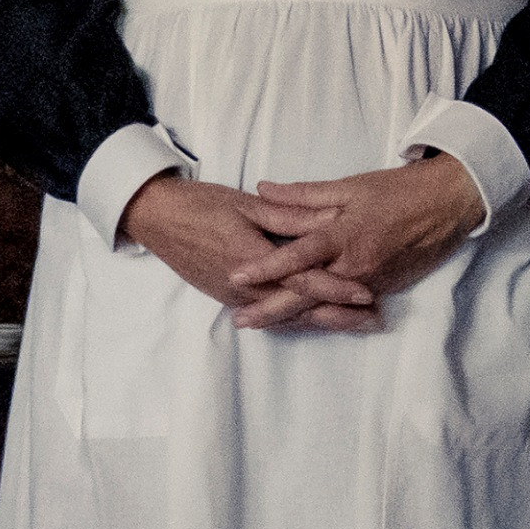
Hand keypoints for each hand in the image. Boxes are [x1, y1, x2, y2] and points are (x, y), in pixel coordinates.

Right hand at [119, 174, 382, 334]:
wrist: (155, 218)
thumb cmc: (200, 204)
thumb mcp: (246, 205)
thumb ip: (288, 216)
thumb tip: (327, 221)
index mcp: (251, 258)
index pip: (302, 279)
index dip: (336, 287)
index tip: (367, 293)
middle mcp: (244, 287)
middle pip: (300, 307)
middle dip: (338, 315)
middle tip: (374, 320)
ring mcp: (234, 297)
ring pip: (285, 316)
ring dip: (321, 321)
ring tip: (356, 324)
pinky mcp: (227, 298)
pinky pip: (268, 314)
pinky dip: (295, 319)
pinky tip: (316, 320)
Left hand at [233, 157, 485, 327]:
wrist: (449, 205)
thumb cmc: (398, 191)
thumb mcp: (350, 186)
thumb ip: (304, 194)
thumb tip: (263, 189)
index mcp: (344, 236)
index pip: (298, 257)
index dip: (265, 268)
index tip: (236, 278)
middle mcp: (356, 265)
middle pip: (306, 293)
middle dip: (271, 310)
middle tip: (239, 321)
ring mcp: (370, 281)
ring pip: (325, 305)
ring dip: (292, 317)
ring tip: (260, 325)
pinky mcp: (383, 289)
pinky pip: (346, 307)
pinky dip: (321, 315)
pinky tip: (298, 322)